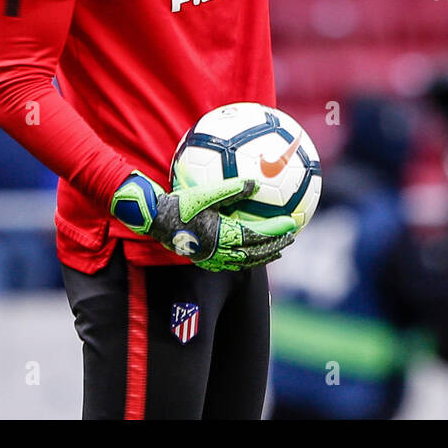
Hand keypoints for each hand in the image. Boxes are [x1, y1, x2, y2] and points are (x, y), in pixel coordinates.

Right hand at [110, 171, 296, 270]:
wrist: (155, 219)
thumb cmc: (180, 203)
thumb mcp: (206, 192)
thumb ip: (232, 188)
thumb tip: (255, 183)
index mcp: (222, 233)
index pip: (256, 234)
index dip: (276, 230)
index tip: (292, 224)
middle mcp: (219, 249)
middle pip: (255, 252)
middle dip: (275, 245)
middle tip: (291, 238)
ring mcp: (211, 258)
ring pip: (245, 261)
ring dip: (263, 256)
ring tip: (277, 251)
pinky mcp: (204, 260)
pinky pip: (231, 264)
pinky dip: (246, 261)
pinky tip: (251, 255)